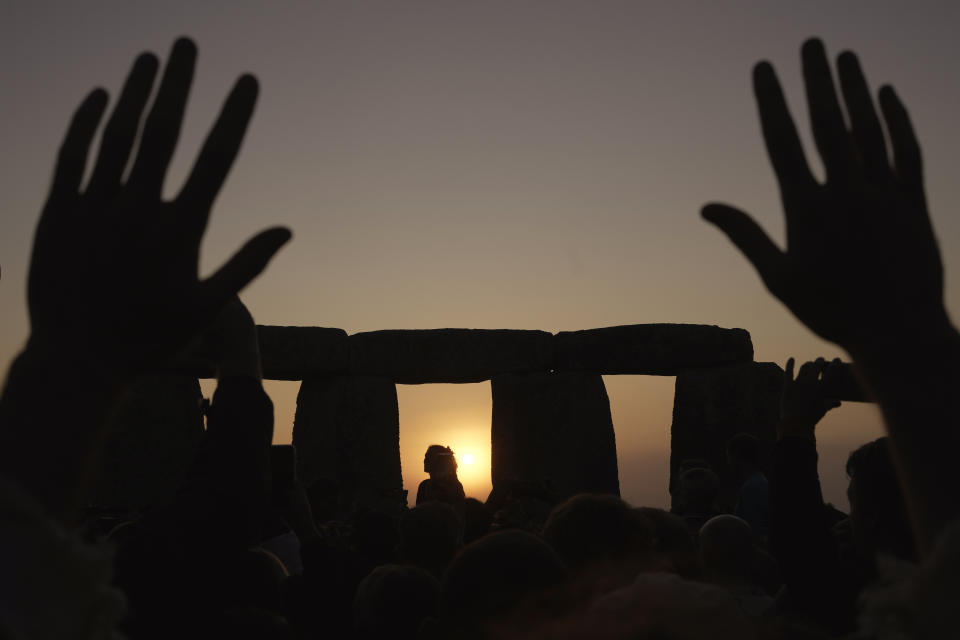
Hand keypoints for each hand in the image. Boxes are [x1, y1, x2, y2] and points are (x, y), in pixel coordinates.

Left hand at [27, 38, 289, 375]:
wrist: (76, 360)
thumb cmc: (150, 337)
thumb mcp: (207, 309)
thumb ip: (247, 264)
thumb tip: (288, 228)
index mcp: (179, 231)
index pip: (215, 159)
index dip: (233, 114)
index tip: (248, 79)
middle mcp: (137, 211)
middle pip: (162, 131)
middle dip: (178, 83)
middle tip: (187, 42)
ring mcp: (93, 208)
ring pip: (117, 135)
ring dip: (134, 91)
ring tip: (151, 56)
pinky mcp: (56, 212)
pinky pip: (72, 154)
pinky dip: (86, 121)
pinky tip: (100, 94)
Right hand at [702, 39, 949, 356]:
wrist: (898, 332)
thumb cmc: (830, 310)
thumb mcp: (778, 278)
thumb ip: (745, 235)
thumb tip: (707, 207)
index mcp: (807, 210)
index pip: (784, 141)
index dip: (772, 100)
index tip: (763, 67)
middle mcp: (846, 193)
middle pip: (828, 123)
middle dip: (816, 79)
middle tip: (809, 42)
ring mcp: (884, 194)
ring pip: (869, 129)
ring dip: (855, 89)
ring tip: (844, 55)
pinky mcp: (914, 202)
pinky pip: (906, 150)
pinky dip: (897, 119)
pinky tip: (886, 94)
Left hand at [778, 357, 840, 438]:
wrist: (796, 423)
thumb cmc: (812, 417)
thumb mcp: (823, 410)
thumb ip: (831, 404)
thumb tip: (839, 403)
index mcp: (821, 388)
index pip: (831, 372)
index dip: (835, 364)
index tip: (836, 360)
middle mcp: (811, 383)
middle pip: (817, 366)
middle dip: (820, 361)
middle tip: (821, 360)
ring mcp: (799, 383)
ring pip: (804, 367)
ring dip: (808, 364)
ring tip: (810, 364)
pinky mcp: (788, 385)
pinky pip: (789, 371)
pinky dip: (790, 364)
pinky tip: (791, 359)